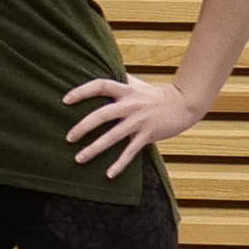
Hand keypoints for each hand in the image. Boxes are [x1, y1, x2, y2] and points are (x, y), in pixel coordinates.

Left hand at [65, 71, 206, 169]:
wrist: (183, 104)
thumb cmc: (155, 95)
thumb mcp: (137, 84)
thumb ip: (119, 82)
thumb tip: (99, 73)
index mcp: (125, 90)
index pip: (100, 86)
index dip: (82, 92)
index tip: (65, 101)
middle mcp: (130, 105)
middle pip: (102, 114)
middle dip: (83, 127)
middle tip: (68, 138)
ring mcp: (139, 121)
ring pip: (113, 136)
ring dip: (94, 148)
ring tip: (78, 158)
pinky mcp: (148, 135)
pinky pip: (130, 152)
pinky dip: (119, 164)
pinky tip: (108, 174)